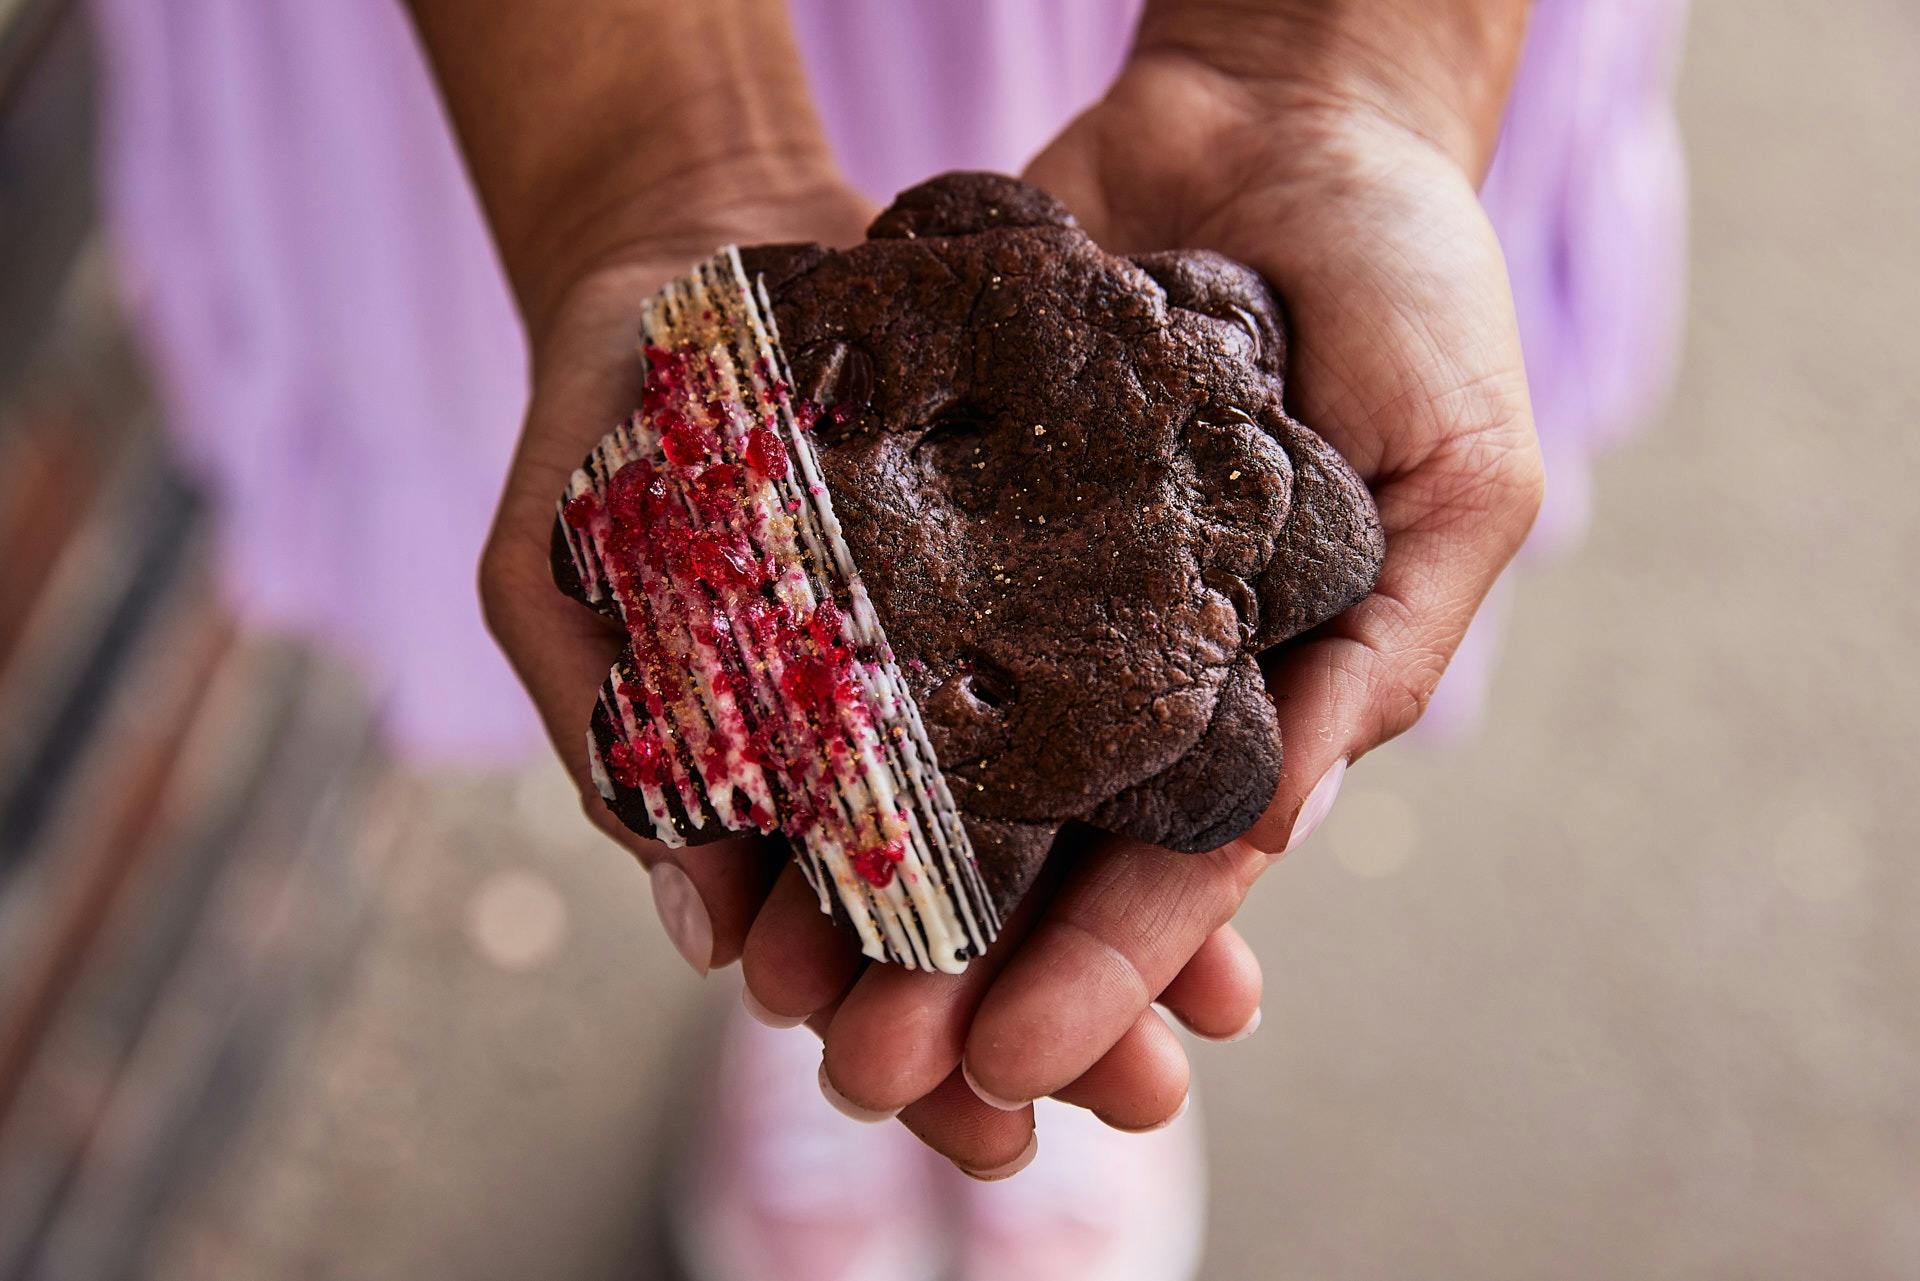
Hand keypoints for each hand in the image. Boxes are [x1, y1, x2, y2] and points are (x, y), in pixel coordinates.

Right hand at [477, 175, 1264, 1177]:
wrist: (689, 252)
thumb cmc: (593, 415)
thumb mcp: (550, 565)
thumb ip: (608, 730)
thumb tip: (694, 925)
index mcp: (745, 784)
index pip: (819, 947)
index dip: (888, 1032)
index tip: (970, 1117)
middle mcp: (859, 753)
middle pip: (956, 918)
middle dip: (1042, 1018)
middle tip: (1136, 1103)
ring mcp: (945, 678)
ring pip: (1044, 834)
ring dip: (1125, 932)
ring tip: (1218, 1021)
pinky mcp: (1022, 590)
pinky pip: (1099, 702)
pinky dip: (1161, 777)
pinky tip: (1242, 837)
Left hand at [744, 35, 1541, 1146]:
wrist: (1288, 101)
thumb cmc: (1420, 284)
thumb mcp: (1459, 475)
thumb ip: (1383, 647)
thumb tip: (1280, 822)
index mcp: (1265, 685)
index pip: (1181, 861)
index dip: (1111, 967)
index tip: (1023, 1057)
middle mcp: (1139, 654)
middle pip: (1040, 842)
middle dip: (962, 956)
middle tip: (868, 1061)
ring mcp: (1035, 576)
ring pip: (936, 752)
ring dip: (869, 866)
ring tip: (780, 969)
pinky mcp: (952, 487)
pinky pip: (873, 601)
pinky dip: (814, 685)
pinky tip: (742, 775)